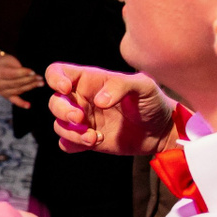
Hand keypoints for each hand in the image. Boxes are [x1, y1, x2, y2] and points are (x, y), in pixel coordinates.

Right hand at [0, 49, 45, 109]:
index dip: (24, 73)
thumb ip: (19, 68)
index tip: (33, 72)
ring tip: (40, 83)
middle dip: (30, 80)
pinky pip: (15, 101)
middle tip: (40, 78)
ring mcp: (2, 91)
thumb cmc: (8, 63)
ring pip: (19, 90)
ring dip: (31, 86)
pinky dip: (22, 103)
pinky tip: (28, 105)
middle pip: (17, 83)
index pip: (14, 74)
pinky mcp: (7, 96)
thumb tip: (33, 74)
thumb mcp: (11, 61)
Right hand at [47, 63, 177, 155]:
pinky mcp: (87, 141)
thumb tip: (99, 101)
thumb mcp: (143, 86)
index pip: (58, 72)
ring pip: (59, 125)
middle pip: (54, 102)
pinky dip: (75, 144)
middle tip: (81, 118)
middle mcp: (82, 100)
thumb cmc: (152, 101)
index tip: (66, 89)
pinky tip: (96, 141)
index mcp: (90, 81)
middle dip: (63, 111)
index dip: (55, 79)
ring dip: (71, 132)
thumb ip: (121, 86)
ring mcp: (84, 121)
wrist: (161, 131)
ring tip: (95, 137)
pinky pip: (66, 144)